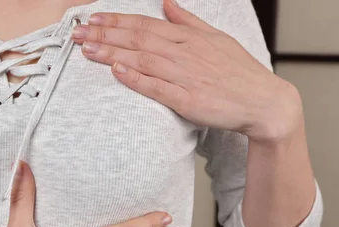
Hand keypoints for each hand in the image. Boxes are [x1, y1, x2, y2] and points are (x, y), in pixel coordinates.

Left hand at [71, 0, 302, 142]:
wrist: (264, 102)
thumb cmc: (238, 72)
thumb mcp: (216, 38)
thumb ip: (188, 21)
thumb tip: (168, 2)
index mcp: (189, 37)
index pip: (145, 24)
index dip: (116, 21)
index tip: (92, 18)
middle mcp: (184, 53)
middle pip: (138, 39)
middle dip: (104, 33)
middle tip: (77, 32)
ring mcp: (186, 76)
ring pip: (142, 59)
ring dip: (112, 52)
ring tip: (86, 48)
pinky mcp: (188, 100)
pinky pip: (157, 87)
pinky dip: (136, 78)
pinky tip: (117, 71)